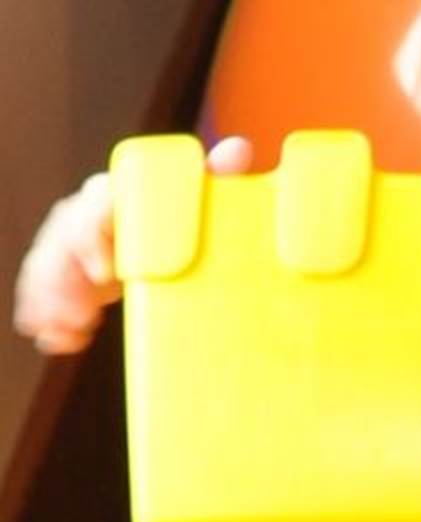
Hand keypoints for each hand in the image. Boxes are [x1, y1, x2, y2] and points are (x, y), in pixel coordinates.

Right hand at [12, 135, 252, 354]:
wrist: (172, 233)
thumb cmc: (188, 210)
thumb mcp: (206, 198)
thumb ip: (218, 176)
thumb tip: (238, 148)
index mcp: (118, 194)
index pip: (94, 206)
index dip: (93, 239)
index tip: (103, 274)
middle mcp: (89, 212)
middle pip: (63, 241)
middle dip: (63, 279)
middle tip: (79, 316)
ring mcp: (75, 241)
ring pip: (49, 266)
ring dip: (53, 301)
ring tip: (67, 332)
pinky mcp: (71, 269)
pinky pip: (49, 289)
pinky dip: (53, 316)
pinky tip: (61, 341)